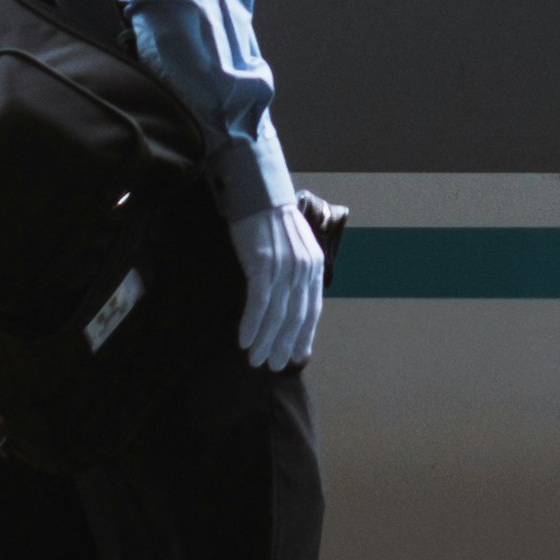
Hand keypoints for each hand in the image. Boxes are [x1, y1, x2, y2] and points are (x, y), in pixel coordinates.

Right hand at [236, 194, 324, 372]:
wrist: (258, 193)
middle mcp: (304, 269)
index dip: (304, 336)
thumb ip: (296, 276)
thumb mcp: (293, 249)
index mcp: (315, 266)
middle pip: (295, 317)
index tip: (296, 357)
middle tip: (273, 365)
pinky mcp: (263, 264)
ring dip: (266, 341)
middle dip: (284, 345)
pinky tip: (244, 340)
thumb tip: (290, 307)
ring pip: (277, 314)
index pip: (312, 309)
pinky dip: (252, 325)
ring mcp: (285, 267)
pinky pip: (259, 303)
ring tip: (256, 359)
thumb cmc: (271, 223)